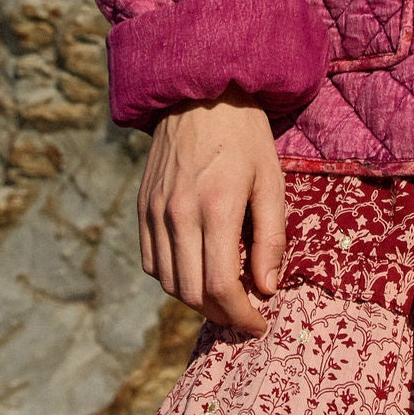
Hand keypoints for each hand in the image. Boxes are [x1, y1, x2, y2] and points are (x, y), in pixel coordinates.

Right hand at [138, 97, 285, 335]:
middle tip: (245, 313)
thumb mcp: (271, 180)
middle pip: (191, 294)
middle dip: (221, 314)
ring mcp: (154, 212)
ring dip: (196, 299)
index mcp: (215, 208)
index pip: (221, 288)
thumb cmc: (244, 134)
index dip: (241, 317)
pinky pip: (151, 261)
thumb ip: (270, 237)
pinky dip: (173, 277)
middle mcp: (177, 215)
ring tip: (224, 293)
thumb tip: (267, 289)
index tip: (260, 324)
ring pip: (168, 283)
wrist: (198, 89)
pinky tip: (196, 269)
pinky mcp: (143, 207)